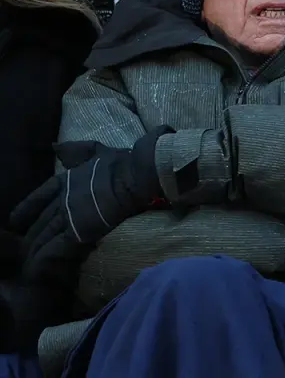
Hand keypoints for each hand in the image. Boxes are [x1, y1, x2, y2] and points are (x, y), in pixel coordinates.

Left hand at [10, 127, 172, 282]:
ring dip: (35, 252)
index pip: (37, 198)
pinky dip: (46, 260)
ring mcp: (68, 217)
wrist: (135, 176)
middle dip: (31, 237)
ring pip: (44, 238)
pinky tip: (39, 269)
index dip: (26, 210)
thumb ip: (76, 151)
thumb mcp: (96, 151)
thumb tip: (56, 147)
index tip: (17, 222)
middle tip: (25, 250)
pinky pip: (55, 249)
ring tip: (29, 266)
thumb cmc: (122, 163)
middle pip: (39, 222)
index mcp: (65, 181)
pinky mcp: (78, 233)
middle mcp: (61, 200)